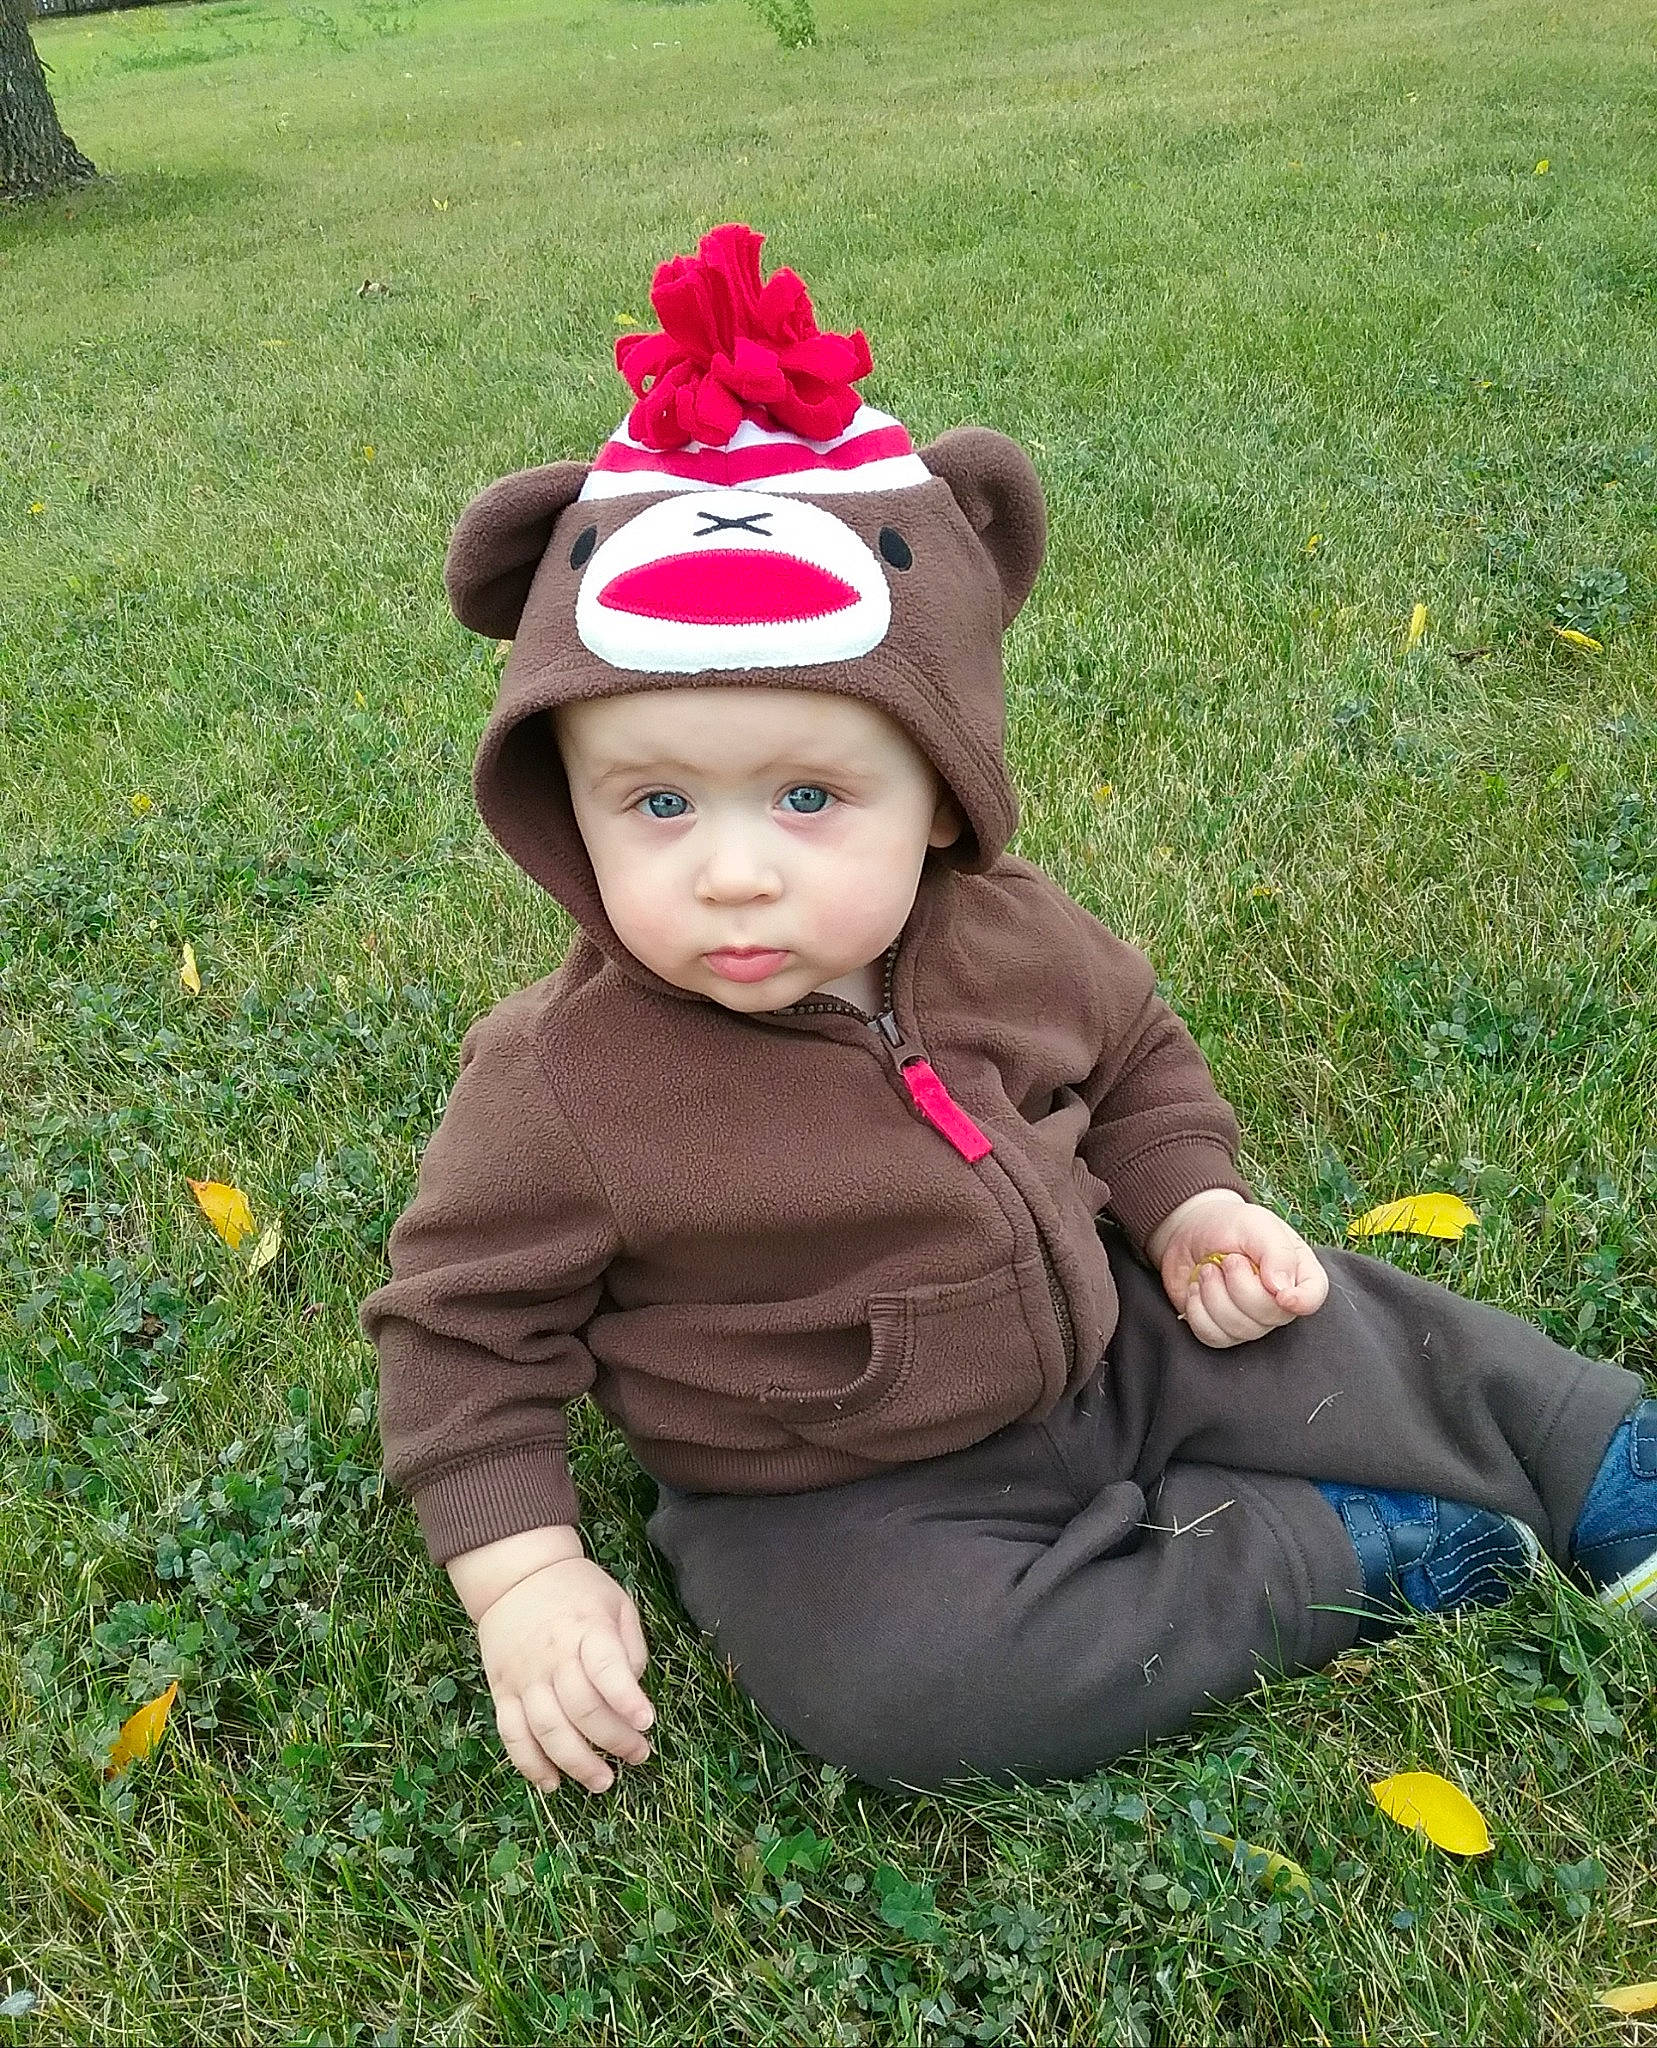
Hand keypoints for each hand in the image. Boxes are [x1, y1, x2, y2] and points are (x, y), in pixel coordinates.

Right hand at [470, 1551, 654, 1793]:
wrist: (516, 1575)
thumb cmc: (576, 1590)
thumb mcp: (616, 1602)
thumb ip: (630, 1646)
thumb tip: (633, 1691)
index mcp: (586, 1629)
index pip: (607, 1668)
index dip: (627, 1699)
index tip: (647, 1722)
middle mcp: (553, 1656)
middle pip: (582, 1709)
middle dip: (614, 1741)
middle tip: (638, 1756)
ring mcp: (524, 1677)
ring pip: (548, 1730)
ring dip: (577, 1764)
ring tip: (603, 1781)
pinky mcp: (502, 1692)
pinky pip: (512, 1736)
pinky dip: (530, 1765)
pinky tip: (552, 1783)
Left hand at [1147, 1189, 1328, 1349]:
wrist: (1190, 1231)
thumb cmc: (1229, 1225)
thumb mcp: (1255, 1224)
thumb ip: (1276, 1252)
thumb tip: (1282, 1290)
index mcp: (1297, 1271)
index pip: (1314, 1296)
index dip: (1301, 1301)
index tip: (1280, 1294)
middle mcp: (1279, 1301)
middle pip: (1271, 1316)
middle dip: (1240, 1285)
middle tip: (1228, 1259)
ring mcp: (1252, 1320)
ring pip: (1240, 1329)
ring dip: (1214, 1295)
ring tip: (1209, 1269)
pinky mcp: (1223, 1330)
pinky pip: (1214, 1336)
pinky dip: (1197, 1310)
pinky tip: (1197, 1289)